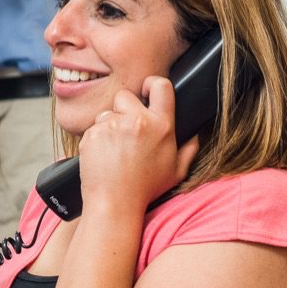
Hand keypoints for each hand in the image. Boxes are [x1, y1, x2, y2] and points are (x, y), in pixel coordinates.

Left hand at [77, 77, 199, 211]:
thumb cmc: (146, 189)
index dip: (153, 84)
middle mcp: (137, 121)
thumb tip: (194, 135)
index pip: (161, 86)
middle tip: (127, 130)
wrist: (114, 203)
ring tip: (115, 150)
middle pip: (125, 95)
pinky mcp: (92, 133)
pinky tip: (103, 155)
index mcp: (161, 126)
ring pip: (107, 112)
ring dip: (109, 125)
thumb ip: (188, 149)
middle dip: (124, 108)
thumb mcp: (176, 171)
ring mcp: (112, 126)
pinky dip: (96, 138)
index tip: (148, 90)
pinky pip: (93, 127)